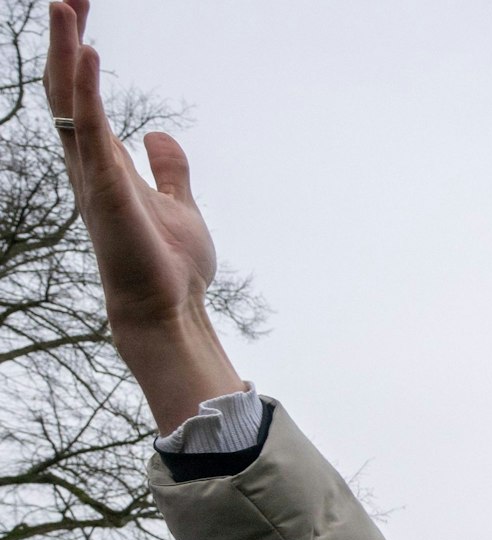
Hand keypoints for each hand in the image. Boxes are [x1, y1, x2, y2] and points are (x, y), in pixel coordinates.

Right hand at [44, 0, 245, 429]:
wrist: (168, 310)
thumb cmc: (169, 266)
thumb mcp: (178, 204)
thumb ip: (168, 169)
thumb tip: (159, 134)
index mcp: (103, 162)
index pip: (83, 93)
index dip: (79, 50)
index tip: (81, 7)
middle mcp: (88, 163)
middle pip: (66, 86)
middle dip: (66, 38)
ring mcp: (92, 174)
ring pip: (70, 100)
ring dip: (69, 51)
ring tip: (67, 5)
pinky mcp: (106, 188)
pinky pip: (91, 129)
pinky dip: (89, 90)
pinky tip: (92, 53)